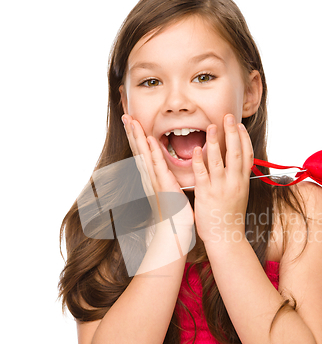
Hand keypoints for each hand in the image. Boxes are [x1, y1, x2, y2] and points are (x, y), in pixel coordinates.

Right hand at [122, 114, 194, 230]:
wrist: (175, 228)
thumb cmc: (174, 210)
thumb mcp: (169, 189)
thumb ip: (165, 178)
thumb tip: (165, 171)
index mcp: (152, 176)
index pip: (142, 152)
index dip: (136, 136)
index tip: (131, 121)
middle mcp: (150, 176)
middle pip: (138, 149)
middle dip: (131, 132)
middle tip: (125, 115)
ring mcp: (155, 180)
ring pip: (144, 153)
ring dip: (137, 137)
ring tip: (131, 121)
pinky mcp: (163, 184)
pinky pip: (157, 164)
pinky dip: (152, 151)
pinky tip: (148, 139)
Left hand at [191, 114, 253, 246]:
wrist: (226, 238)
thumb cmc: (230, 218)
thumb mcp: (239, 196)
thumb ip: (237, 180)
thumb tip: (237, 168)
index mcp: (242, 182)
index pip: (247, 155)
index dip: (244, 139)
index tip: (240, 126)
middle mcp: (234, 182)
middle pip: (236, 152)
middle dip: (233, 133)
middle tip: (229, 116)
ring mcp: (221, 187)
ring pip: (219, 160)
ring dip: (215, 141)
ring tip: (212, 126)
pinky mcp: (207, 194)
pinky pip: (203, 173)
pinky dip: (199, 160)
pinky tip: (196, 150)